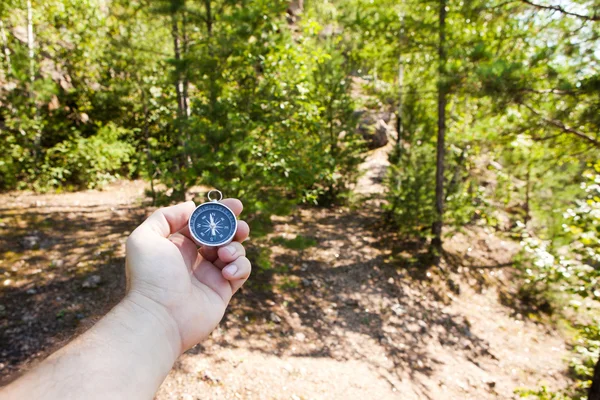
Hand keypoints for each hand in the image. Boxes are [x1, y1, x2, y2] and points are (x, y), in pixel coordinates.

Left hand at [124, 199, 250, 353]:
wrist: (159, 317)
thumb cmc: (150, 277)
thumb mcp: (145, 238)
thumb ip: (166, 216)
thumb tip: (192, 207)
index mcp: (178, 244)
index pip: (203, 222)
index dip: (219, 212)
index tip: (235, 205)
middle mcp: (194, 258)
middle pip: (223, 235)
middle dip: (234, 227)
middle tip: (241, 226)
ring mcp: (210, 275)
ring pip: (234, 251)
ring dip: (235, 247)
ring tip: (224, 254)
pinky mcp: (223, 291)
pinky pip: (241, 272)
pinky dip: (240, 266)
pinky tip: (226, 271)